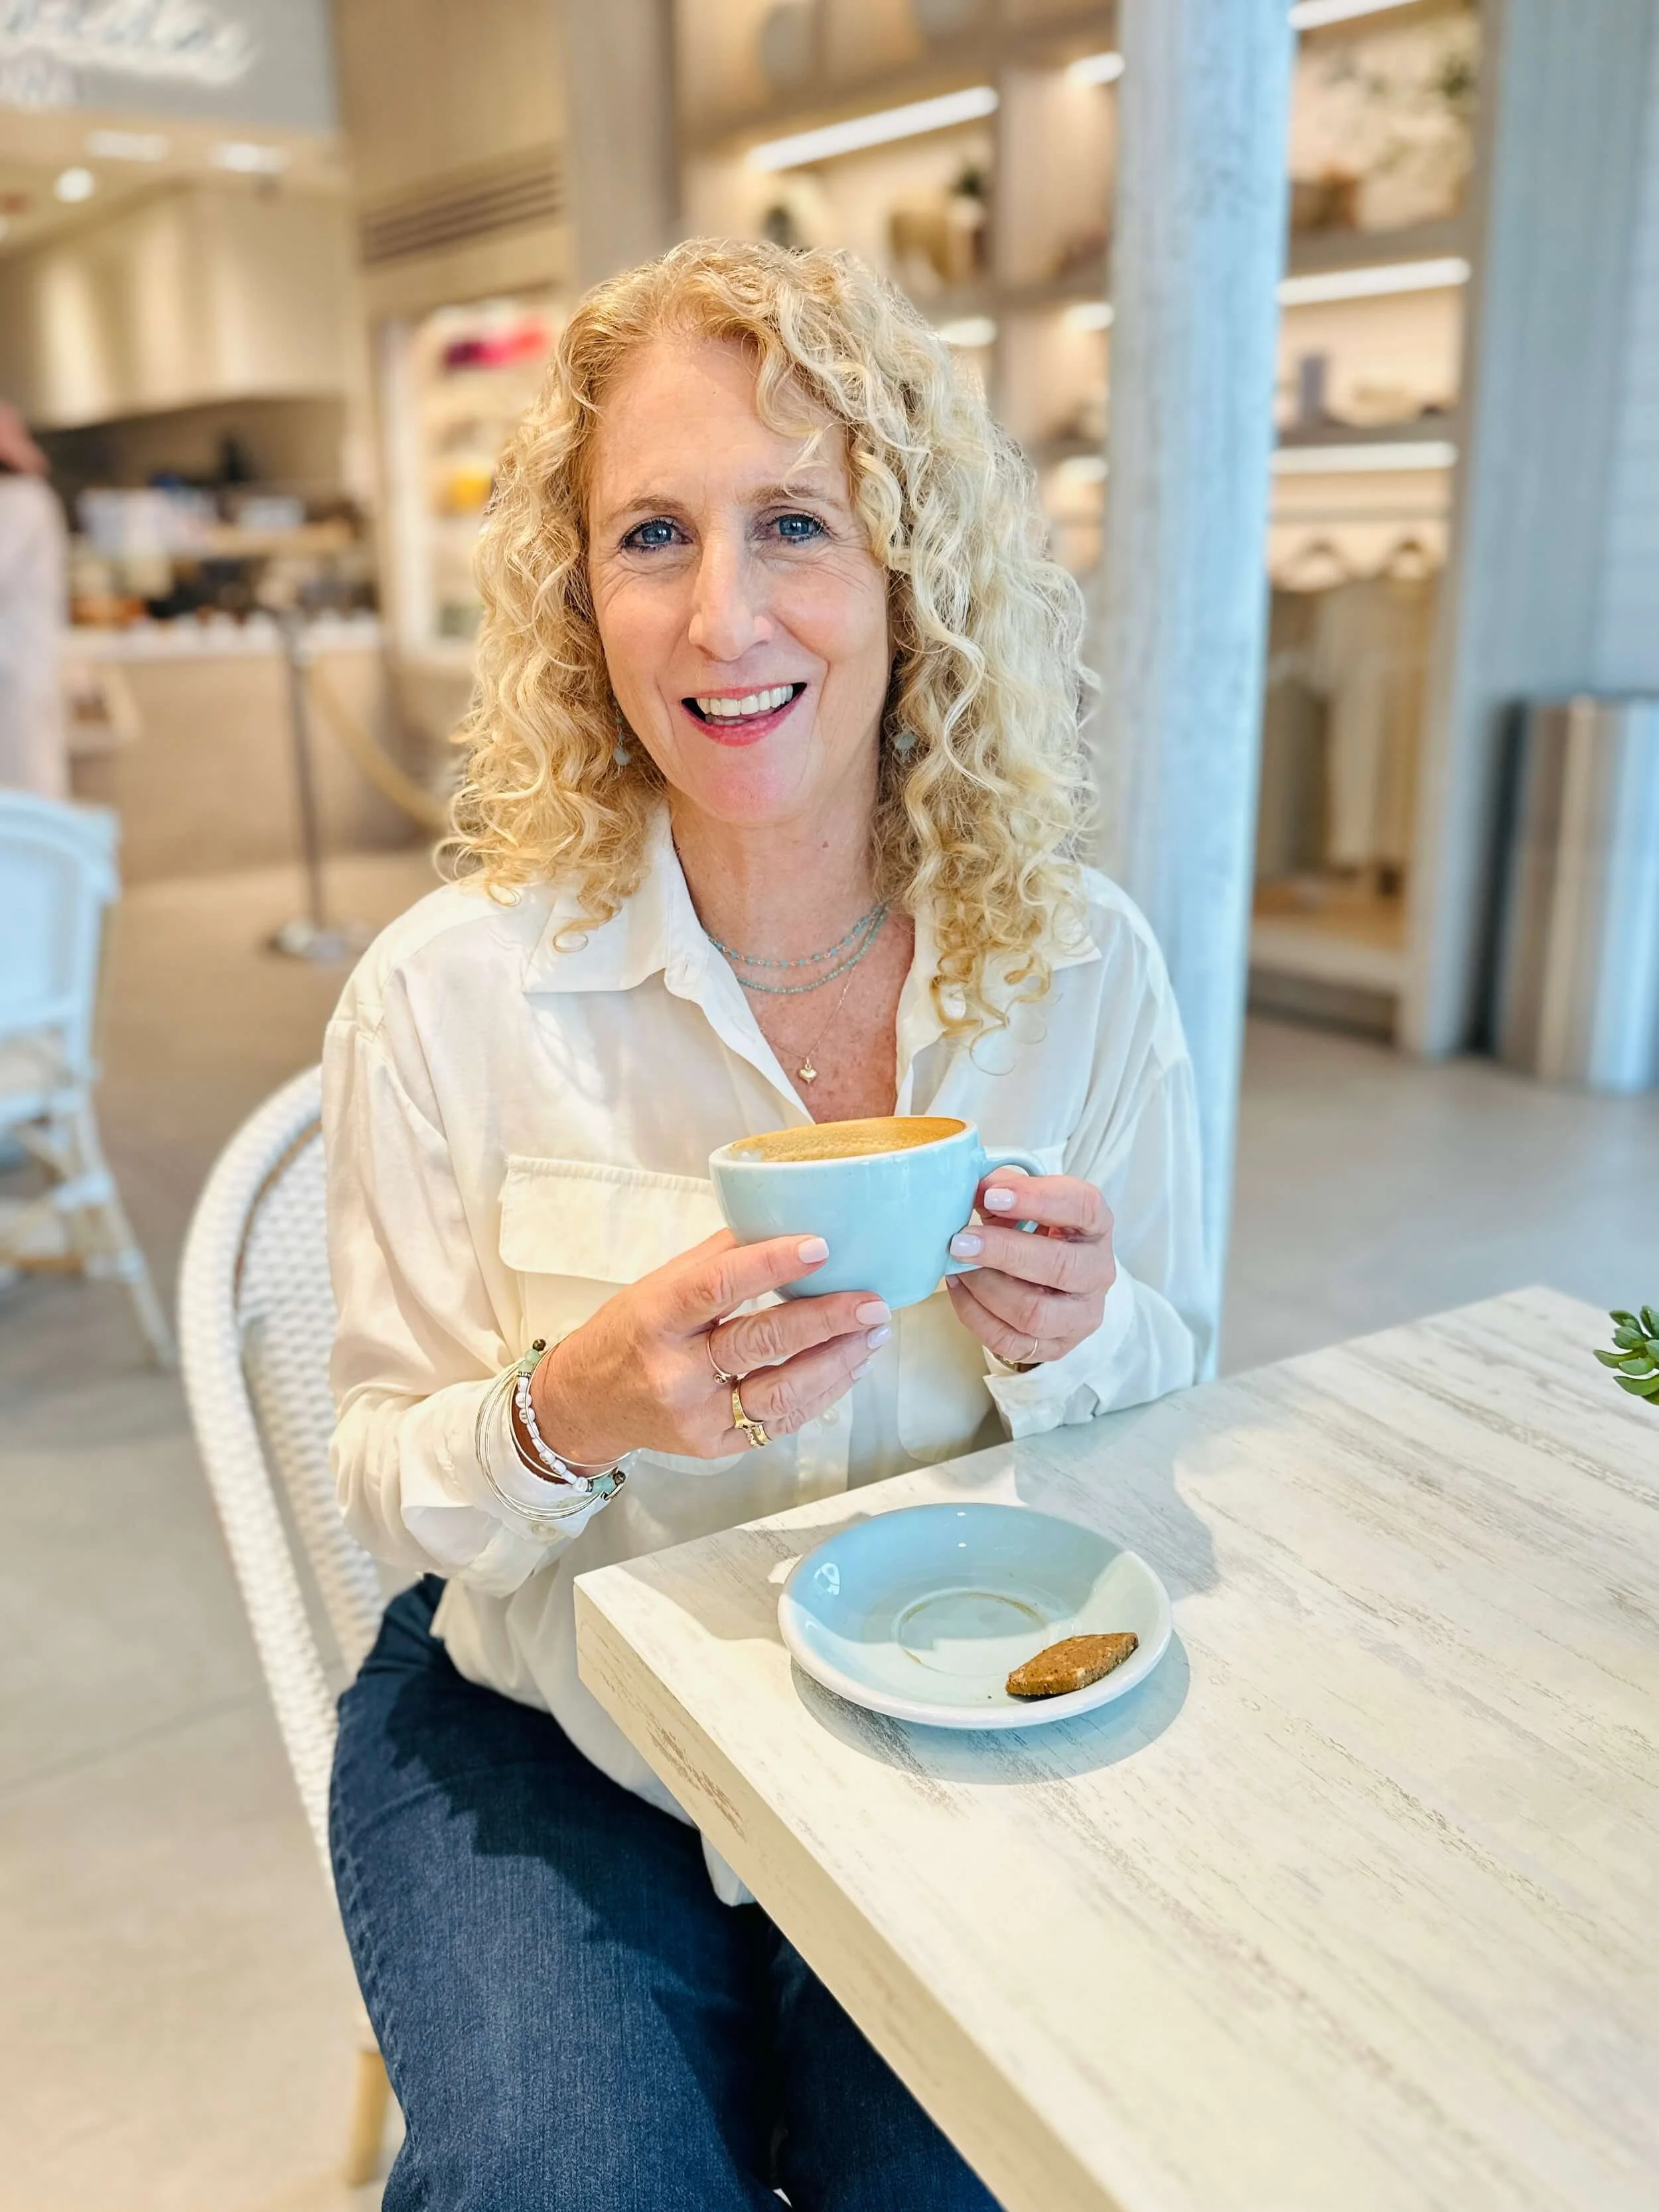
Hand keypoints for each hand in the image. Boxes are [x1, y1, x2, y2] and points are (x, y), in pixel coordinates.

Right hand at [530, 1230, 890, 1463]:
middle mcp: (675, 1373)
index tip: (822, 1246)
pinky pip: (780, 1422)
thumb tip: (788, 1225)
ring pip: (781, 1393)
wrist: (585, 1405)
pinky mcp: (716, 1447)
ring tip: (873, 1335)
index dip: (771, 1265)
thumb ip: (719, 1259)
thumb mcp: (659, 1284)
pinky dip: (822, 1393)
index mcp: (656, 1317)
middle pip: (760, 1344)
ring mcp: (697, 1417)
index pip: (717, 1287)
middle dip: (827, 1321)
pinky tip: (848, 1366)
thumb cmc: (629, 1332)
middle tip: (872, 1302)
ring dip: (837, 1362)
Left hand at [944, 1170, 1114, 1368]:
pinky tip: (959, 1288)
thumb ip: (1002, 1190)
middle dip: (1004, 1252)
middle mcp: (1098, 1272)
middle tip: (961, 1240)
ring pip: (1035, 1313)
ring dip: (986, 1288)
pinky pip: (1011, 1342)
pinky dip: (976, 1315)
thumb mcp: (1025, 1204)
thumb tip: (972, 1184)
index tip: (991, 1195)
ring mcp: (1081, 1315)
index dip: (1037, 1199)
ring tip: (956, 1265)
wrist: (1050, 1284)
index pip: (1082, 1207)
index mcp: (1096, 1225)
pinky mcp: (1056, 1347)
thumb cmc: (1035, 1233)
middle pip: (1060, 1266)